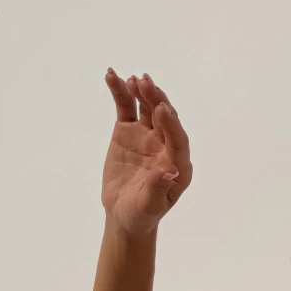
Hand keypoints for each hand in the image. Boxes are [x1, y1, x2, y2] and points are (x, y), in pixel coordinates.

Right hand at [101, 70, 192, 234]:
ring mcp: (147, 135)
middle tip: (145, 84)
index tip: (162, 109)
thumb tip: (169, 171)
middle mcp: (166, 146)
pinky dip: (120, 92)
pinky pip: (126, 108)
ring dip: (141, 92)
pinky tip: (112, 76)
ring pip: (146, 108)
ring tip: (131, 79)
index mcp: (178, 165)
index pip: (178, 140)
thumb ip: (158, 189)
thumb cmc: (141, 214)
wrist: (123, 213)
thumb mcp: (148, 207)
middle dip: (156, 100)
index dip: (171, 124)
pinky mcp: (128, 130)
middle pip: (164, 119)